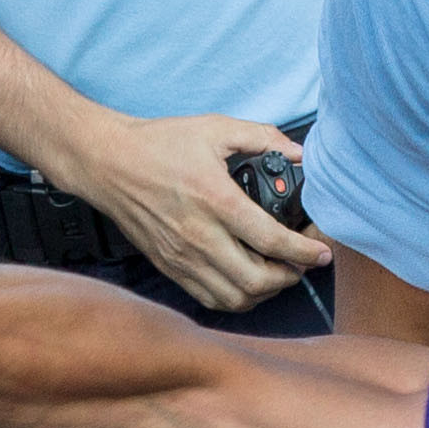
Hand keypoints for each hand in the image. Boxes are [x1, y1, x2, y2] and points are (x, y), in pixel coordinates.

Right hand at [44, 107, 334, 316]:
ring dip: (265, 292)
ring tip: (276, 274)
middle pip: (258, 279)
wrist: (106, 162)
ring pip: (236, 297)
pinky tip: (246, 282)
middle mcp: (199, 235)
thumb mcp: (213, 128)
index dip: (305, 252)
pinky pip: (210, 299)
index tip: (322, 253)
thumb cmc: (157, 144)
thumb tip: (298, 151)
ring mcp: (183, 257)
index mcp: (215, 200)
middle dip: (290, 276)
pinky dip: (236, 299)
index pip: (272, 240)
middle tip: (301, 263)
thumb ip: (260, 136)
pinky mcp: (169, 267)